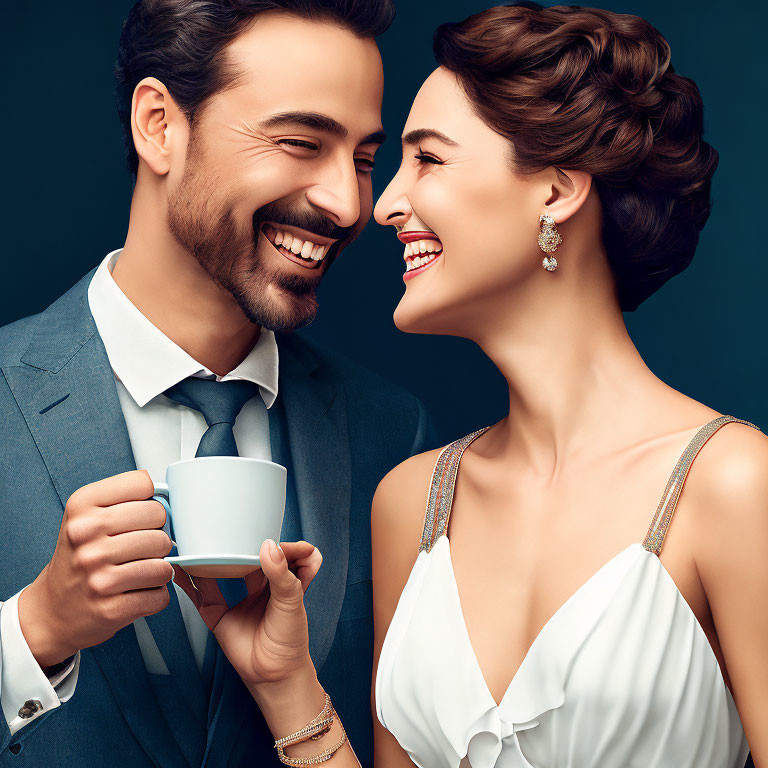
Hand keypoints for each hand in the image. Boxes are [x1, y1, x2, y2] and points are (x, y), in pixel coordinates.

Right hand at [19, 470, 173, 667]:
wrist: (53, 610)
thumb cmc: (79, 557)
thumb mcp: (87, 516)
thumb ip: (125, 498)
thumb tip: (168, 493)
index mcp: (81, 507)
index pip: (143, 484)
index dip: (150, 499)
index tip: (141, 513)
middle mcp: (86, 537)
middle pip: (159, 518)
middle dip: (158, 533)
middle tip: (143, 545)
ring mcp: (98, 574)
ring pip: (165, 559)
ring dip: (160, 567)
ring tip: (141, 569)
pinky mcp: (111, 608)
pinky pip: (160, 595)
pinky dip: (156, 594)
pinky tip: (138, 591)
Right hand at [172, 539, 321, 688]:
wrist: (274, 674)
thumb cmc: (290, 637)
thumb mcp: (292, 601)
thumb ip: (282, 573)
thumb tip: (268, 546)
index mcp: (282, 578)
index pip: (285, 551)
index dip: (284, 544)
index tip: (274, 540)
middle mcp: (258, 584)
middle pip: (247, 556)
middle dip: (240, 542)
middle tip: (231, 529)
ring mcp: (235, 597)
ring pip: (220, 570)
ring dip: (209, 557)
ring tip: (201, 541)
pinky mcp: (217, 613)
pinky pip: (199, 594)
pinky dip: (187, 581)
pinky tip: (179, 567)